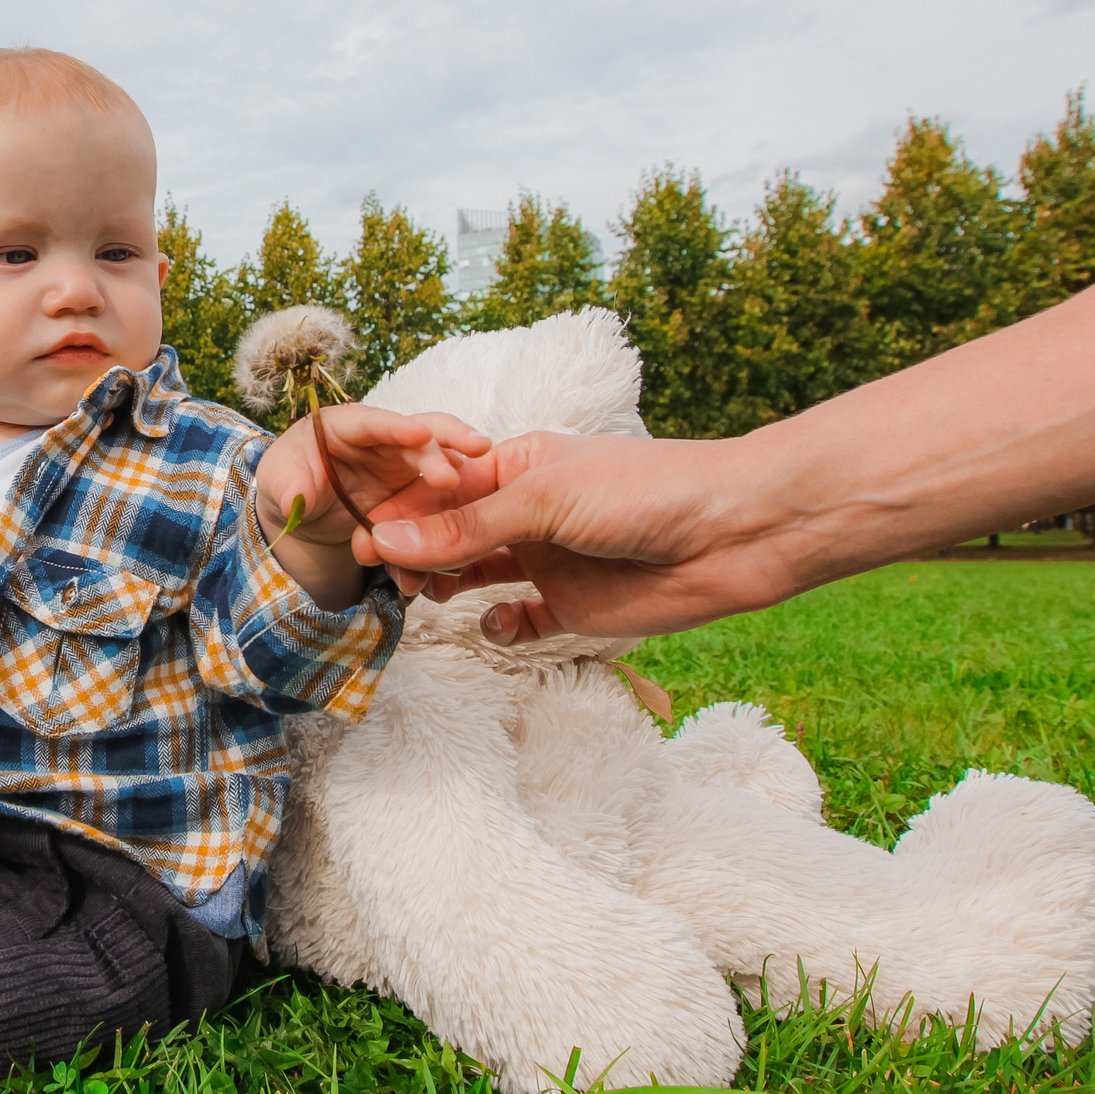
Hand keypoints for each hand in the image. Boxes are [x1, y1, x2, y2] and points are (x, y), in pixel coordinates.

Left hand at [255, 407, 490, 608]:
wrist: (305, 512)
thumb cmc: (288, 481)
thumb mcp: (278, 482)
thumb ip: (288, 487)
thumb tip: (296, 498)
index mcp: (344, 426)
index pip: (371, 422)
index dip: (396, 426)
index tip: (420, 433)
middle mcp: (381, 438)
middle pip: (416, 432)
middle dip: (442, 443)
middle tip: (472, 454)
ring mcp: (402, 463)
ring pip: (436, 457)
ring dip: (458, 464)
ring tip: (482, 472)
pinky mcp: (415, 489)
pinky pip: (437, 491)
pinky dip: (455, 498)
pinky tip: (476, 504)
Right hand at [356, 429, 811, 639]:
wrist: (733, 534)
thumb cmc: (645, 491)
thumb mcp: (543, 501)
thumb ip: (465, 527)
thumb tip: (383, 539)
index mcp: (516, 466)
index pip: (441, 488)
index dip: (400, 513)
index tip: (360, 539)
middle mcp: (526, 512)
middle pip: (450, 534)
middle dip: (415, 553)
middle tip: (386, 576)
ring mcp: (547, 560)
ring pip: (475, 576)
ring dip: (446, 587)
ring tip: (428, 599)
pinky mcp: (572, 606)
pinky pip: (520, 621)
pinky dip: (500, 627)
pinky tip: (495, 624)